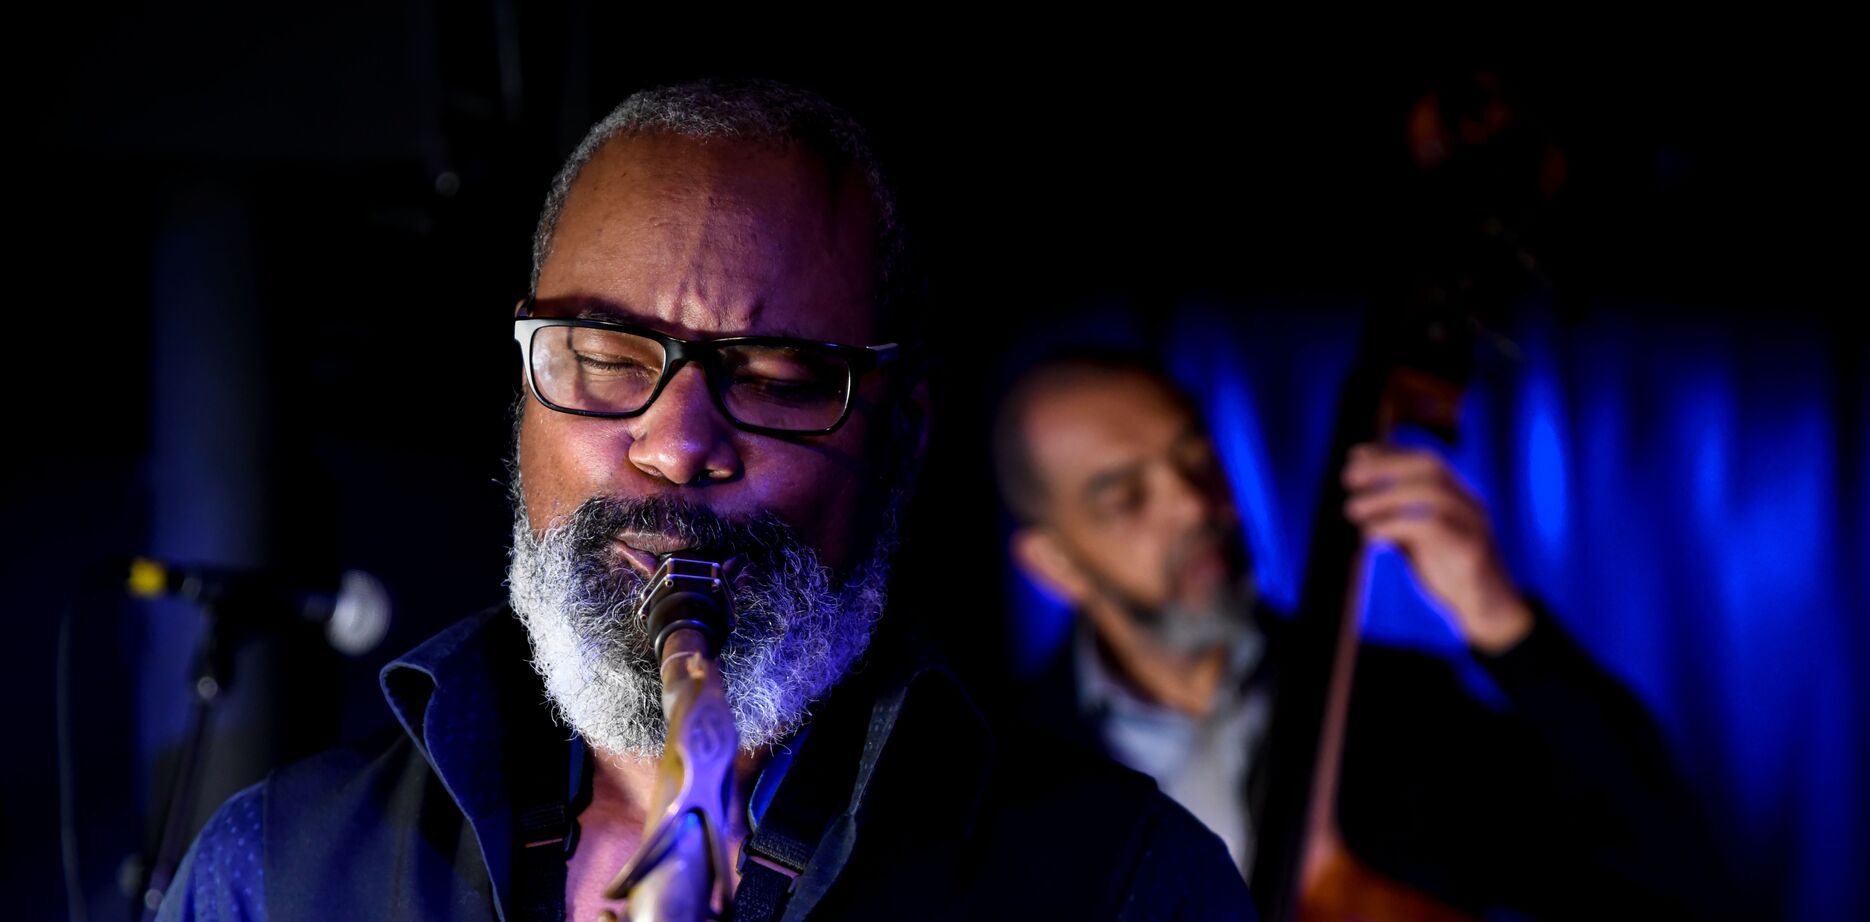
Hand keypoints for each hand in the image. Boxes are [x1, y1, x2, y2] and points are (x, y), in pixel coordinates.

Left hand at [1341, 443, 1532, 653]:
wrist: (1486, 607)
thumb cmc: (1448, 570)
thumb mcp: (1419, 538)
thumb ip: (1398, 516)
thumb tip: (1359, 501)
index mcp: (1457, 495)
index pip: (1425, 460)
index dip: (1389, 452)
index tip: (1354, 454)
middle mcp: (1467, 502)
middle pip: (1430, 466)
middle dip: (1386, 464)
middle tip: (1348, 478)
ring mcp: (1472, 523)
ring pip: (1431, 493)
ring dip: (1385, 496)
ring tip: (1352, 509)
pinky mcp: (1470, 549)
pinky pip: (1431, 526)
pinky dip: (1394, 525)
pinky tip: (1370, 534)